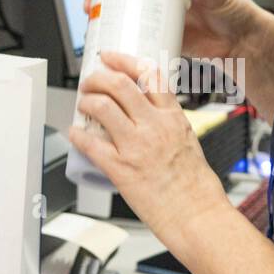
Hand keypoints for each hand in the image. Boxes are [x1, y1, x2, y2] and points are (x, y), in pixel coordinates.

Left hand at [69, 51, 233, 250]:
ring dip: (86, 101)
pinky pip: (91, 144)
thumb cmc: (196, 187)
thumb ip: (167, 125)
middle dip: (97, 78)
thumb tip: (146, 116)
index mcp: (172, 117)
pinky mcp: (121, 169)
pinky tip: (75, 133)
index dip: (124, 61)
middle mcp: (153, 126)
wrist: (198, 216)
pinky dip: (78, 135)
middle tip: (89, 82)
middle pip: (118, 84)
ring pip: (102, 107)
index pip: (148, 74)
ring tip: (82, 104)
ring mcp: (136, 146)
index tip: (110, 58)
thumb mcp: (188, 141)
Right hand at [84, 0, 269, 62]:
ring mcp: (158, 12)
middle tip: (90, 4)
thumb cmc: (234, 11)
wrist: (241, 42)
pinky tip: (109, 43)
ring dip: (104, 14)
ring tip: (93, 23)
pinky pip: (134, 33)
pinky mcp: (160, 33)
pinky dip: (119, 37)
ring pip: (124, 9)